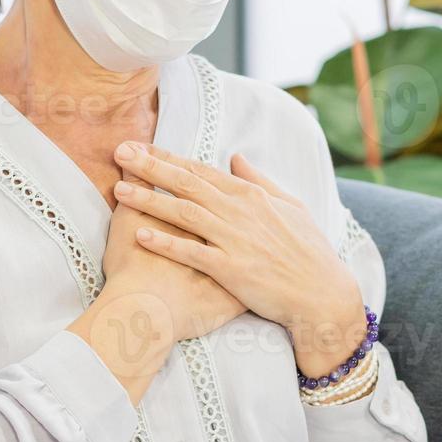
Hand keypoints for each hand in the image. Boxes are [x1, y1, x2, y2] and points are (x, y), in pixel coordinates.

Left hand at [110, 142, 367, 378]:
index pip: (201, 170)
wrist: (323, 294)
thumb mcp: (291, 206)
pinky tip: (142, 235)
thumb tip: (235, 157)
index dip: (168, 158)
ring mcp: (235, 240)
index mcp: (251, 195)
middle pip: (186, 184)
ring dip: (150, 200)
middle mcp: (240, 211)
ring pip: (184, 213)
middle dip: (150, 167)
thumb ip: (259, 180)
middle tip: (119, 153)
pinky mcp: (231, 269)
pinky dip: (167, 244)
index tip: (140, 147)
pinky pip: (192, 253)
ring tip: (120, 189)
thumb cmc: (309, 252)